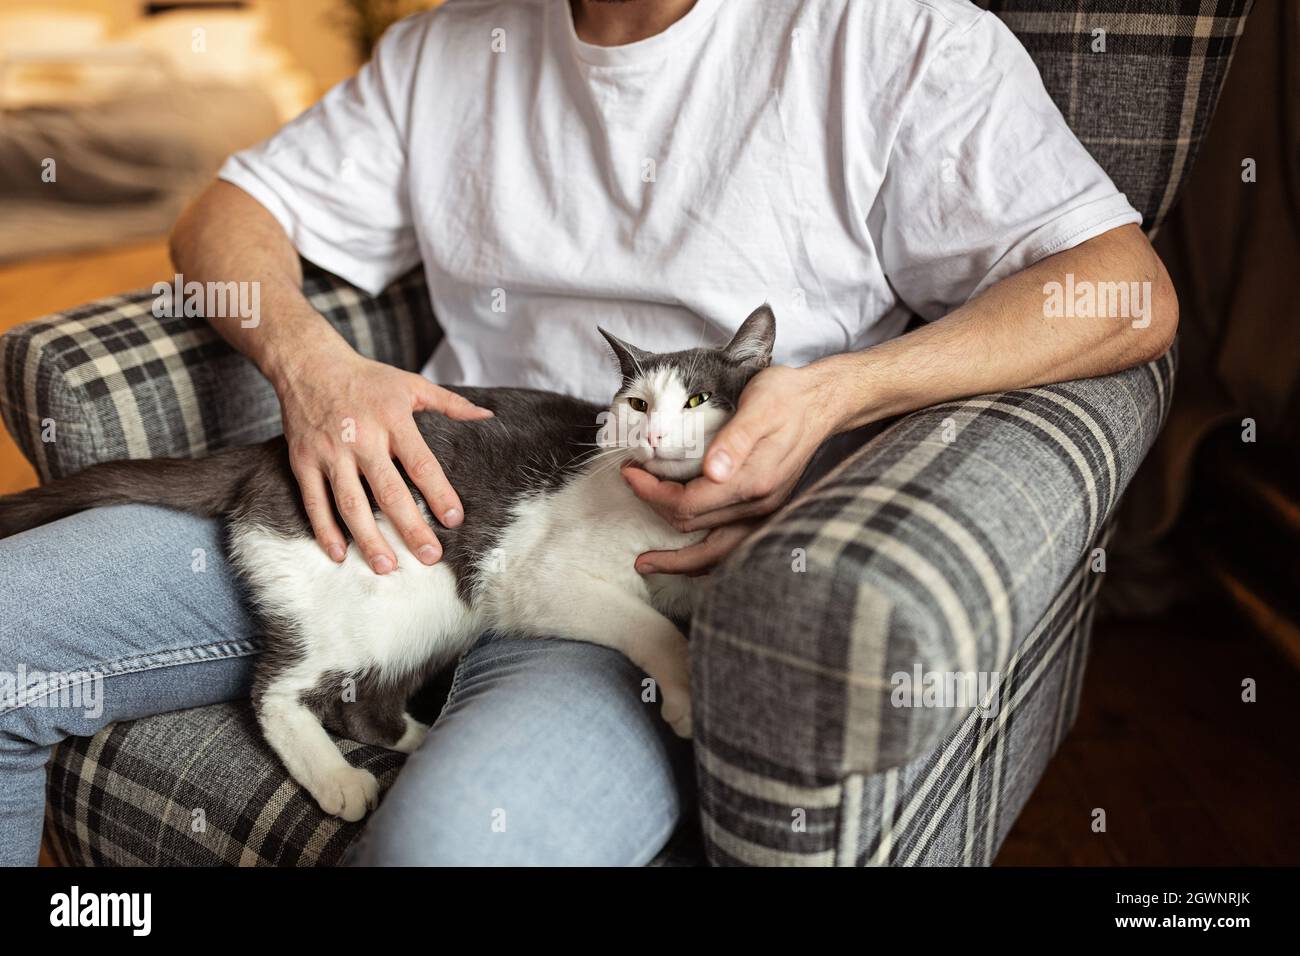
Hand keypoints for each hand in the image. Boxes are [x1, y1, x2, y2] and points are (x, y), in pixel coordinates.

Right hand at [275, 342, 492, 573]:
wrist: (308, 363)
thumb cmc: (367, 378)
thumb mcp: (411, 384)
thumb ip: (450, 403)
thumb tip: (488, 416)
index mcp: (392, 419)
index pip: (421, 463)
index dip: (439, 493)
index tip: (455, 520)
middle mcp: (361, 438)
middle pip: (389, 491)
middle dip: (410, 527)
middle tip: (429, 557)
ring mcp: (330, 452)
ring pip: (350, 503)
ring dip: (368, 538)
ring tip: (387, 567)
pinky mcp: (303, 461)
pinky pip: (314, 501)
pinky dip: (325, 530)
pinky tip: (339, 555)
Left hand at [624, 364, 839, 574]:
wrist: (821, 403)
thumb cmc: (786, 397)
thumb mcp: (760, 405)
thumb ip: (736, 439)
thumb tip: (712, 471)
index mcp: (753, 481)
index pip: (688, 503)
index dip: (652, 493)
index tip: (630, 473)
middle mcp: (759, 506)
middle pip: (692, 527)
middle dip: (654, 509)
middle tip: (629, 487)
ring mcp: (764, 513)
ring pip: (713, 554)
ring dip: (677, 560)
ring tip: (647, 562)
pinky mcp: (764, 512)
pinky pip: (729, 549)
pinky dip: (702, 559)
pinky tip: (684, 558)